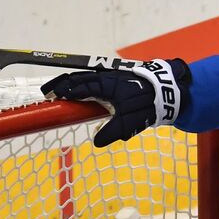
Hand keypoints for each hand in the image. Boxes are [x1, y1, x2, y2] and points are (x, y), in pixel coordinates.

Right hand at [43, 58, 190, 146]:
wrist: (169, 88)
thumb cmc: (148, 104)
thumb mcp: (130, 122)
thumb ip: (112, 132)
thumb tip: (96, 142)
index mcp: (105, 85)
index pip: (76, 86)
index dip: (62, 91)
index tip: (49, 96)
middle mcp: (107, 77)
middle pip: (79, 78)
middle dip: (63, 85)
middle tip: (49, 92)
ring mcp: (114, 76)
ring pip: (88, 77)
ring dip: (75, 84)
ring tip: (64, 91)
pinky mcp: (120, 78)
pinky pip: (98, 79)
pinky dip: (87, 83)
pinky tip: (87, 91)